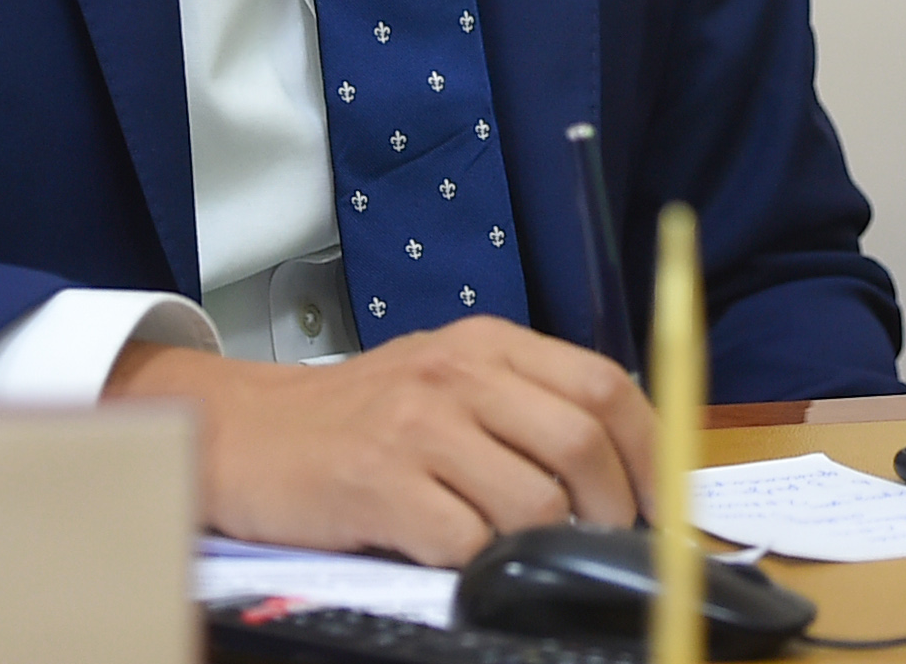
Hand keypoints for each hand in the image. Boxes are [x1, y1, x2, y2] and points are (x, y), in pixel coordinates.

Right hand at [106, 318, 655, 562]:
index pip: (604, 383)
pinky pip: (465, 542)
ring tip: (517, 547)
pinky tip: (454, 554)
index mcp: (488, 343)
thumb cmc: (358, 417)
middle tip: (602, 542)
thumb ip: (523, 404)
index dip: (650, 448)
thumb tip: (622, 468)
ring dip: (543, 542)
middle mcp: (458, 374)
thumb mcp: (446, 381)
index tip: (662, 500)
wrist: (243, 432)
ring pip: (532, 501)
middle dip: (611, 507)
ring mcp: (417, 428)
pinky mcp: (379, 486)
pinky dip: (477, 563)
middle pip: (581, 442)